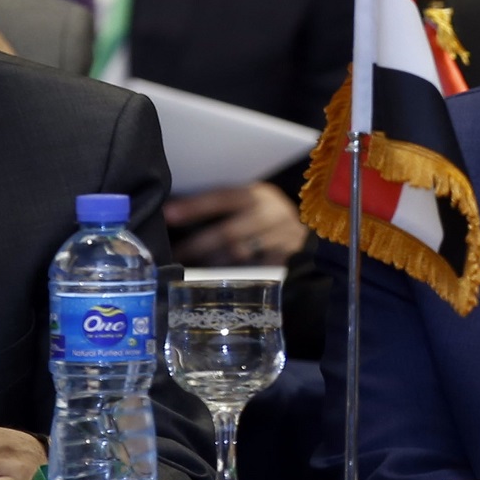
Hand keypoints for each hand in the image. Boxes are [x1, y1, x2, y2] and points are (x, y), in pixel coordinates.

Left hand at [165, 182, 306, 265]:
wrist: (311, 235)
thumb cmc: (265, 220)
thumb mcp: (250, 206)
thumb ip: (222, 210)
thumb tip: (173, 217)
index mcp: (257, 195)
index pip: (222, 198)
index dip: (194, 206)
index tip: (168, 214)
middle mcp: (272, 213)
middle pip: (230, 232)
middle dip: (198, 246)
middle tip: (174, 257)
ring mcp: (284, 239)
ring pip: (242, 256)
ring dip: (213, 266)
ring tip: (190, 272)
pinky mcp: (290, 262)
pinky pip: (258, 273)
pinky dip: (237, 279)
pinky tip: (220, 284)